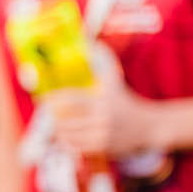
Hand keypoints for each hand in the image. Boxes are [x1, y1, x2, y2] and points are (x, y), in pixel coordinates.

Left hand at [45, 46, 161, 156]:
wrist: (149, 126)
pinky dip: (67, 141)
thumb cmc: (126, 100)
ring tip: (54, 123)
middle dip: (52, 117)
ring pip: (68, 135)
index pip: (69, 100)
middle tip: (47, 112)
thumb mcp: (114, 81)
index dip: (52, 99)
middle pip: (65, 120)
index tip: (43, 98)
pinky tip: (65, 135)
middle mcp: (102, 119)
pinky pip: (76, 147)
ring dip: (58, 130)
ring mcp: (102, 136)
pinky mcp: (103, 148)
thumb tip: (91, 42)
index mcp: (102, 101)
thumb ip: (102, 61)